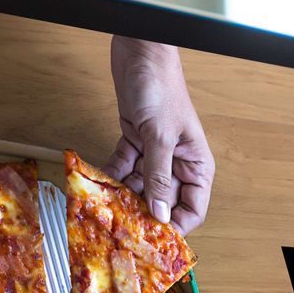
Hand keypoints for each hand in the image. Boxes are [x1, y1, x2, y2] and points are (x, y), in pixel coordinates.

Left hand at [105, 38, 213, 232]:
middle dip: (143, 215)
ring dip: (123, 198)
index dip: (175, 227)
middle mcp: (177, 163)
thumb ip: (159, 178)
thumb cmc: (162, 87)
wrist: (140, 51)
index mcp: (196, 164)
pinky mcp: (134, 141)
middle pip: (162, 201)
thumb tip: (159, 215)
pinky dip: (110, 177)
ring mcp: (154, 153)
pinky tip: (97, 187)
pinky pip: (123, 168)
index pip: (192, 209)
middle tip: (122, 230)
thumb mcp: (160, 137)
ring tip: (105, 211)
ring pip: (140, 187)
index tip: (154, 241)